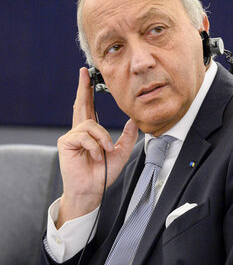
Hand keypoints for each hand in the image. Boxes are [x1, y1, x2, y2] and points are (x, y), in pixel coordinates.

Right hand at [57, 67, 137, 226]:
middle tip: (84, 73)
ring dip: (102, 139)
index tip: (86, 76)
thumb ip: (127, 137)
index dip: (87, 91)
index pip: (89, 107)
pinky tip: (96, 157)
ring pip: (91, 125)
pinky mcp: (67, 143)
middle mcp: (79, 131)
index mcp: (91, 133)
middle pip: (81, 104)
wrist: (92, 191)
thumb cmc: (103, 174)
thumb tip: (134, 121)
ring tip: (105, 153)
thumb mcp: (121, 153)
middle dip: (83, 88)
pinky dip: (95, 147)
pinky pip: (84, 136)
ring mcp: (71, 137)